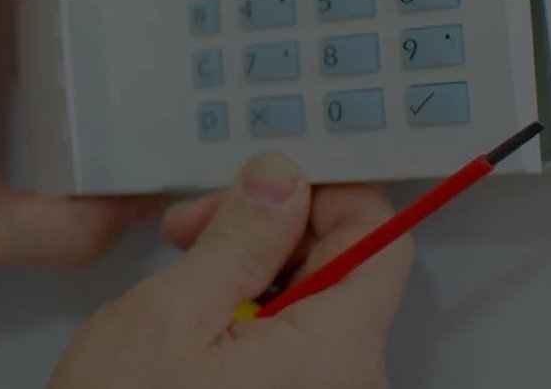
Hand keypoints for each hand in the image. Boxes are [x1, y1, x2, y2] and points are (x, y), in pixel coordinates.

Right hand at [49, 153, 413, 388]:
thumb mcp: (170, 313)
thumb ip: (238, 239)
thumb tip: (280, 182)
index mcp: (334, 353)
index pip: (380, 239)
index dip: (322, 196)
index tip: (263, 186)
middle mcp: (349, 381)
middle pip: (345, 269)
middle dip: (269, 233)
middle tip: (193, 231)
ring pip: (314, 302)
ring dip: (249, 273)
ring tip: (181, 282)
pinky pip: (295, 340)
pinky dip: (248, 314)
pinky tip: (193, 321)